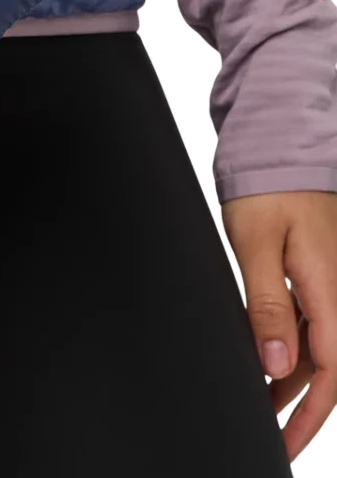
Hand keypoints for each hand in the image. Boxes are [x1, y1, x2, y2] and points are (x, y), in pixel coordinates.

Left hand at [223, 190, 336, 460]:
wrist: (278, 144)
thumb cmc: (266, 185)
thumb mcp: (256, 243)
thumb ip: (267, 304)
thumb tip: (277, 365)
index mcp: (330, 289)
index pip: (330, 370)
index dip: (311, 413)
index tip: (288, 442)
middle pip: (330, 366)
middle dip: (304, 407)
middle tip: (276, 438)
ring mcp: (329, 282)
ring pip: (320, 347)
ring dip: (295, 380)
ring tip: (264, 410)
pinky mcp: (317, 272)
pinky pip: (311, 322)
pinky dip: (291, 348)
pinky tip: (268, 364)